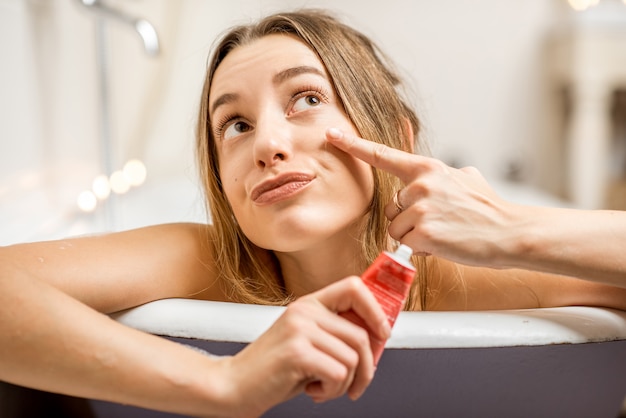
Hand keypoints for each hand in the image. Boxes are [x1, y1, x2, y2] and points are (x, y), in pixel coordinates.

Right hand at [221, 277, 389, 416]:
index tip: (382, 333)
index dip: (376, 310)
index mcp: (309, 304)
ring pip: (353, 358)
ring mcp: (300, 330)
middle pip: (361, 335)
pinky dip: (332, 392)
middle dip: (366, 368)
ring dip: (346, 384)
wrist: (234, 385)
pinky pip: (339, 374)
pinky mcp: (297, 352)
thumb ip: (335, 335)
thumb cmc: (273, 368)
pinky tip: (313, 391)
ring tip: (324, 387)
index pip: (354, 287)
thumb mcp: (306, 342)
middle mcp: (305, 311)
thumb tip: (377, 337)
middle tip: (355, 384)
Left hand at [326, 127, 521, 267]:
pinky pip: (406, 244)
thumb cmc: (488, 209)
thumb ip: (444, 175)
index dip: (353, 145)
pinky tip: (444, 243)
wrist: (511, 232)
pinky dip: (422, 248)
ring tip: (443, 232)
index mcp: (427, 168)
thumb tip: (448, 172)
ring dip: (414, 235)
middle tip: (439, 221)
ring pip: (396, 228)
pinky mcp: (423, 233)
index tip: (331, 135)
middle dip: (408, 218)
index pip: (382, 155)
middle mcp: (420, 185)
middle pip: (391, 208)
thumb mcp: (467, 178)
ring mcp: (421, 208)